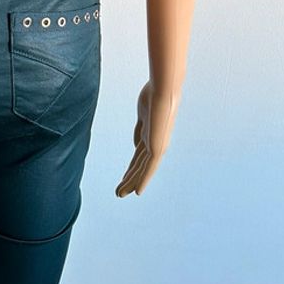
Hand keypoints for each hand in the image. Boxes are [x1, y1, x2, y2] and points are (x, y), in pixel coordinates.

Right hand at [116, 80, 179, 196]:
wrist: (164, 88)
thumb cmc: (154, 94)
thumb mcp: (143, 114)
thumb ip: (140, 129)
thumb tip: (136, 145)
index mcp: (151, 135)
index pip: (138, 157)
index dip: (131, 170)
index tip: (123, 180)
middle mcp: (156, 143)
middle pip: (140, 166)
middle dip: (129, 179)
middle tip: (119, 193)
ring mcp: (158, 146)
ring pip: (142, 170)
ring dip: (131, 183)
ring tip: (120, 195)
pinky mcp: (158, 147)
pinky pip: (149, 168)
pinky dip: (143, 180)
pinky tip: (137, 192)